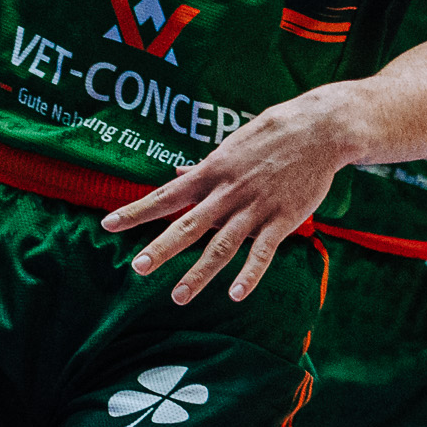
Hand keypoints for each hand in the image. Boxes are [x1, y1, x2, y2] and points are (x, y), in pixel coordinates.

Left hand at [106, 84, 365, 303]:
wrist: (318, 129)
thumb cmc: (272, 135)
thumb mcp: (231, 145)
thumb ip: (204, 167)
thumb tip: (177, 174)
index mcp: (210, 171)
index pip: (165, 195)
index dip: (136, 212)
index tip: (108, 225)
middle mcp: (227, 192)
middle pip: (188, 225)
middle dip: (161, 248)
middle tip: (137, 268)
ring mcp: (254, 207)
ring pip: (221, 246)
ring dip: (198, 273)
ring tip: (177, 296)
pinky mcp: (282, 219)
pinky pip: (262, 252)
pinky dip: (250, 274)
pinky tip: (236, 295)